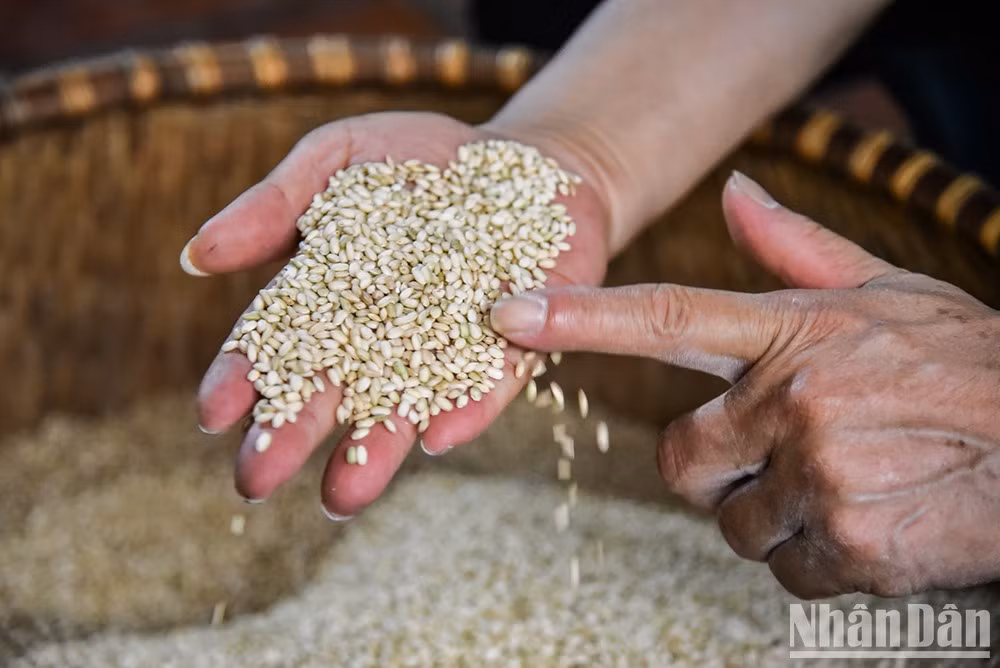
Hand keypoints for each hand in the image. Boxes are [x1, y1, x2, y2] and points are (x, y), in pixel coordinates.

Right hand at [184, 111, 610, 516]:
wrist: (526, 159)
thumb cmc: (416, 157)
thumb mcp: (336, 157)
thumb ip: (273, 206)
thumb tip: (194, 256)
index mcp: (330, 294)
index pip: (276, 343)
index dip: (242, 378)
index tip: (211, 415)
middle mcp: (384, 334)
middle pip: (331, 390)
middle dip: (291, 435)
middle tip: (253, 481)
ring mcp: (449, 345)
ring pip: (406, 405)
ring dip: (373, 449)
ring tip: (340, 497)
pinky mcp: (515, 346)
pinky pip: (489, 383)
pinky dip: (468, 409)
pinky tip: (438, 439)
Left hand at [490, 171, 999, 598]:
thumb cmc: (967, 364)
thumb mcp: (889, 293)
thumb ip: (798, 251)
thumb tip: (735, 192)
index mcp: (794, 334)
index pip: (665, 319)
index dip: (579, 317)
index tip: (509, 313)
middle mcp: (795, 400)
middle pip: (682, 464)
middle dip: (718, 474)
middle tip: (786, 458)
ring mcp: (821, 475)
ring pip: (738, 527)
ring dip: (781, 521)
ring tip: (852, 484)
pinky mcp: (851, 545)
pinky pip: (791, 573)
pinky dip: (824, 562)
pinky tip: (877, 522)